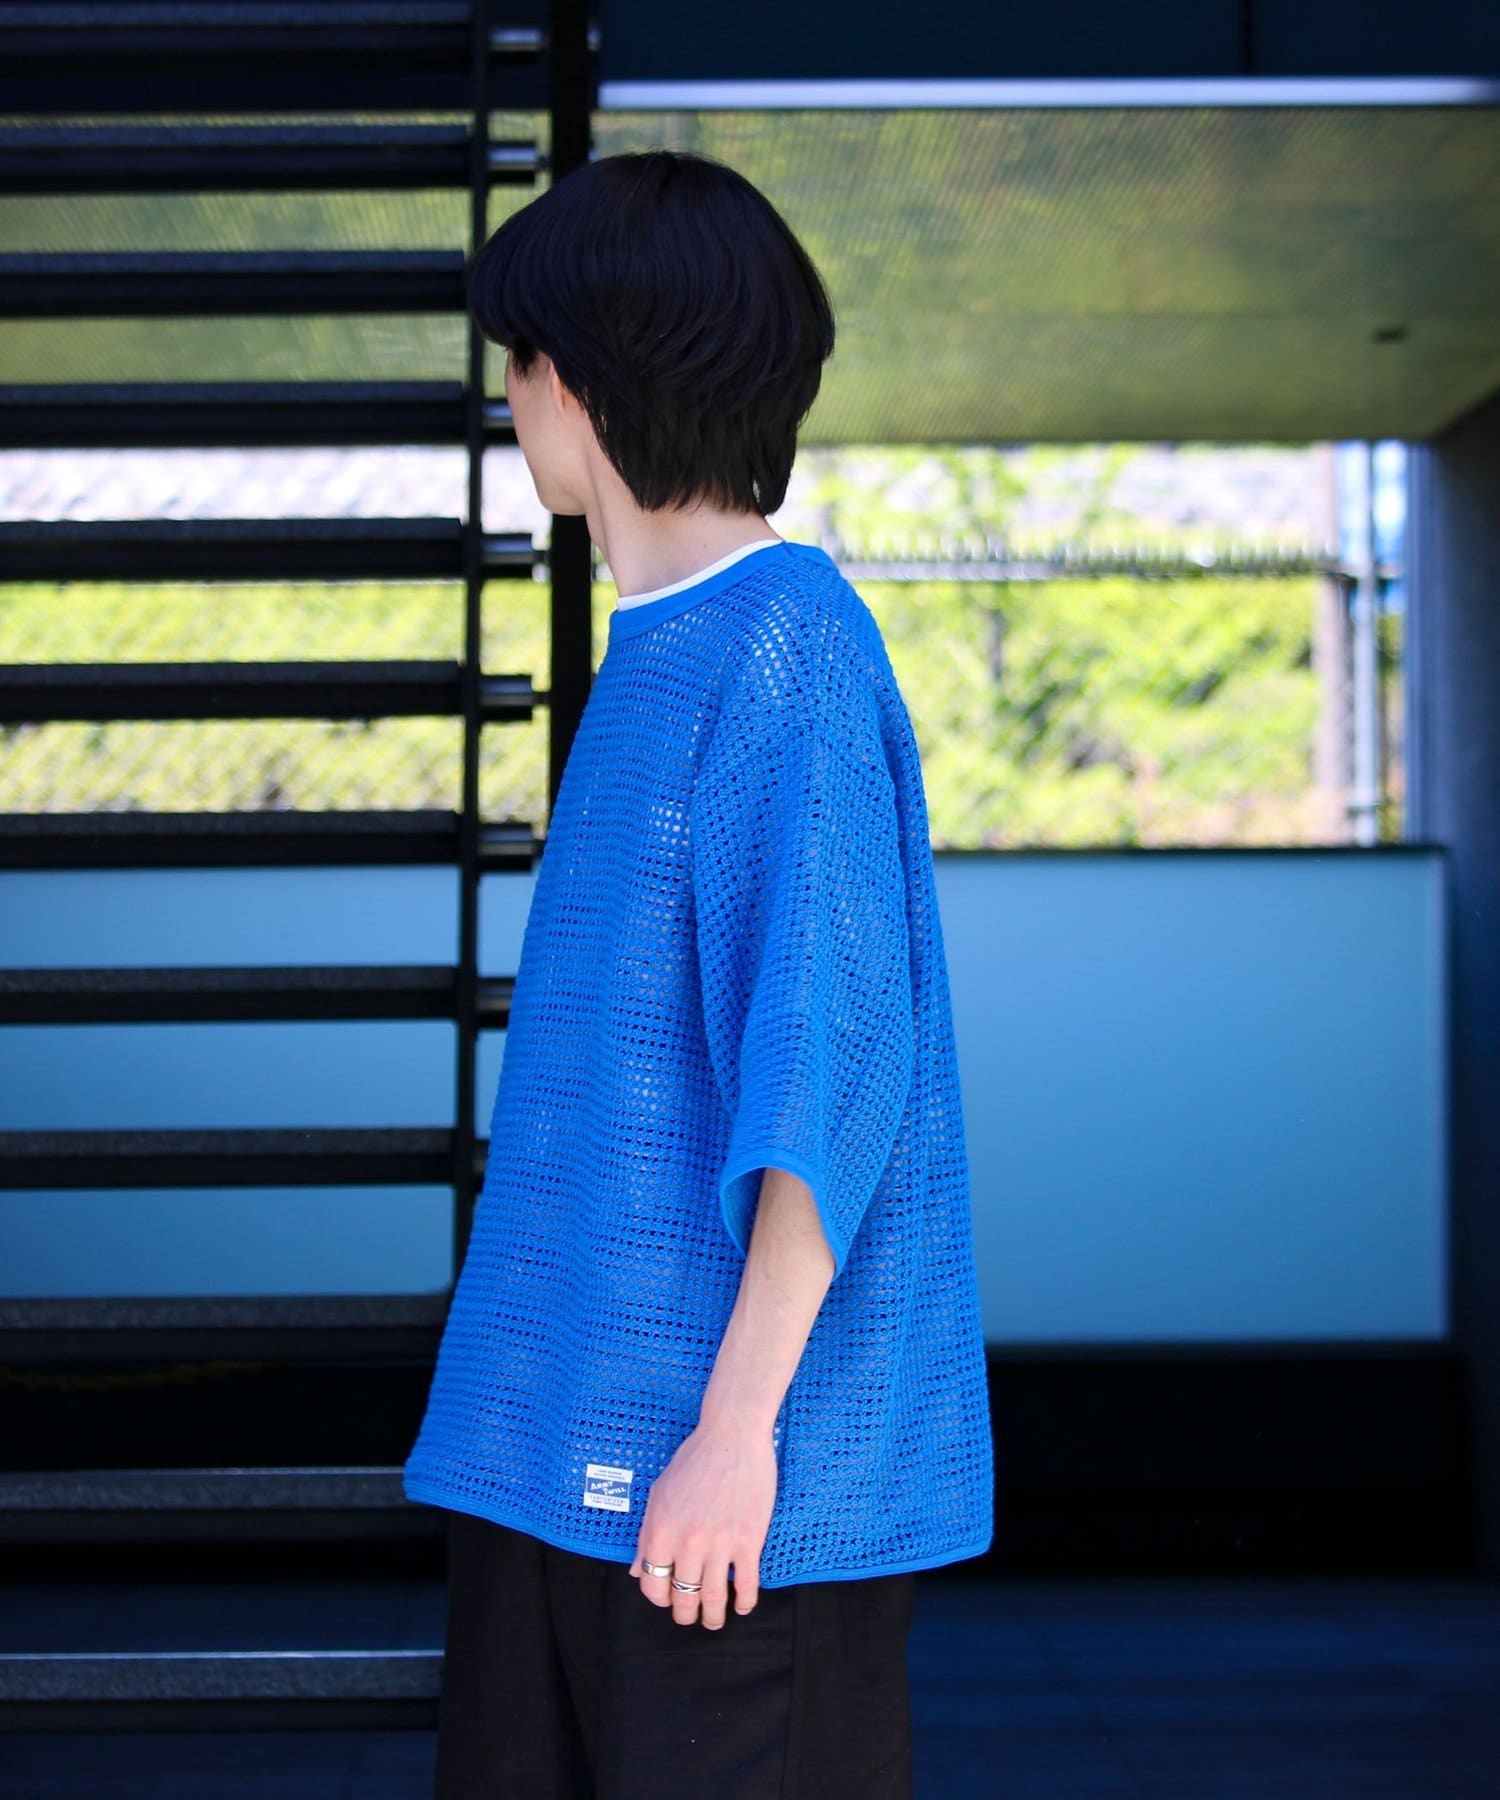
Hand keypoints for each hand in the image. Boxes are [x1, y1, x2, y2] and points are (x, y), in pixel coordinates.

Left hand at [629, 1415, 776, 1628]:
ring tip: (714, 1621)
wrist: (732, 1435)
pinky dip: (744, 1602)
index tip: (668, 1599)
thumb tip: (637, 1571)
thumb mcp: (659, 1493)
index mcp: (661, 1531)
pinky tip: (742, 1606)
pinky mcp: (749, 1541)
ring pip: (713, 1598)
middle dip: (685, 1614)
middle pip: (683, 1597)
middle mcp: (687, 1543)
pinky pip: (746, 1584)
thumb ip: (647, 1536)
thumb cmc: (694, 1459)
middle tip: (691, 1617)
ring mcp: (719, 1544)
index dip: (659, 1598)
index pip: (652, 1584)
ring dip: (713, 1617)